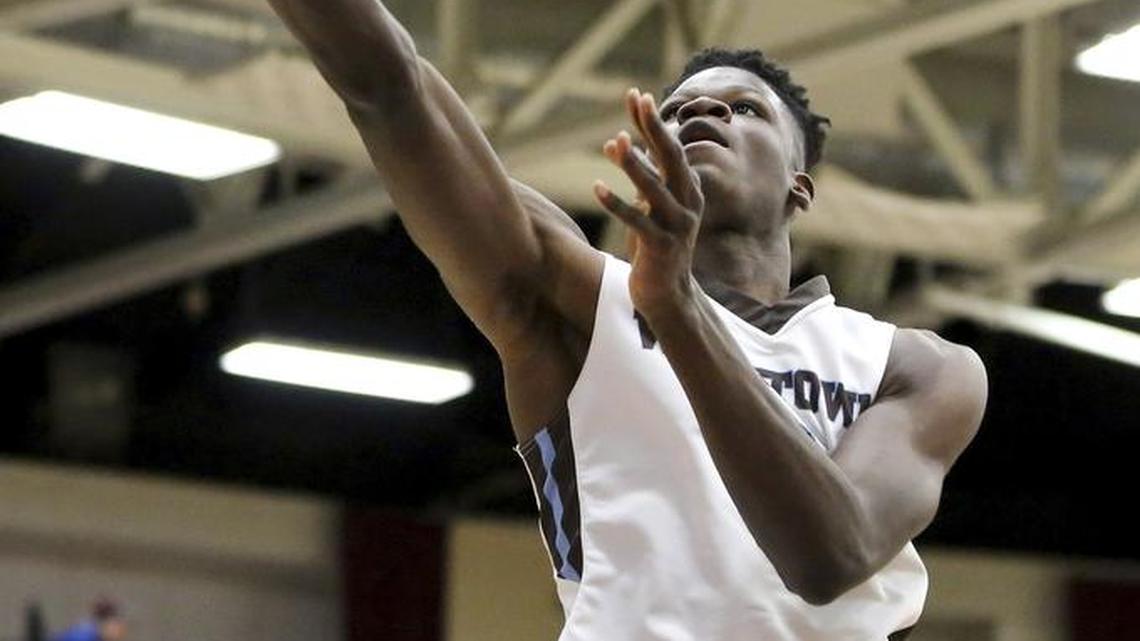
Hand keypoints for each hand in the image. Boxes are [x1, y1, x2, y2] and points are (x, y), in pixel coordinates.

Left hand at [594, 88, 704, 319]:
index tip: (637, 95)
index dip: (653, 122)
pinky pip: (637, 222)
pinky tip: (597, 188)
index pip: (670, 148)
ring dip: (633, 164)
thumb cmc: (657, 246)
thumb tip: (616, 141)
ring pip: (653, 188)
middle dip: (654, 129)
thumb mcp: (651, 206)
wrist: (669, 295)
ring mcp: (677, 226)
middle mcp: (688, 204)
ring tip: (614, 142)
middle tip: (639, 101)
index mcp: (689, 190)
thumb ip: (640, 175)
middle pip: (671, 159)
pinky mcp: (660, 247)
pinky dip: (616, 204)